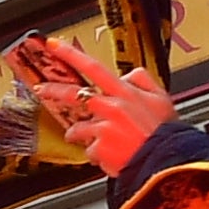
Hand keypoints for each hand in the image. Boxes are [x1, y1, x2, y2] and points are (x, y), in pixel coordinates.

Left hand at [24, 33, 171, 173]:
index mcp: (125, 92)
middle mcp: (111, 107)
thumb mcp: (162, 99)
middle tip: (41, 89)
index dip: (70, 55)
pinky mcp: (98, 148)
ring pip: (80, 128)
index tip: (53, 45)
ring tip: (104, 143)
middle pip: (73, 94)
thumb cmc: (165, 134)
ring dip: (84, 136)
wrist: (167, 163)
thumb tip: (127, 74)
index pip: (93, 67)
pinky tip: (113, 156)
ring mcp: (103, 128)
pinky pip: (90, 151)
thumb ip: (143, 81)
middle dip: (53, 90)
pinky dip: (98, 155)